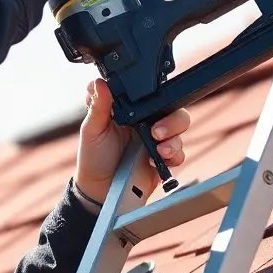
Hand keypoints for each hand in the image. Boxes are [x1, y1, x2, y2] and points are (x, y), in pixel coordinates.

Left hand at [74, 79, 189, 204]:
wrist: (99, 189)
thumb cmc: (94, 156)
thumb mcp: (92, 129)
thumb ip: (97, 106)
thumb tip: (99, 83)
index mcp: (132, 111)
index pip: (153, 95)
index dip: (158, 96)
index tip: (150, 106)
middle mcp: (148, 122)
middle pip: (174, 110)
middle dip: (172, 120)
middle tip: (156, 131)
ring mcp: (158, 141)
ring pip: (180, 129)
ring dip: (174, 138)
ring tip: (159, 149)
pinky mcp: (163, 159)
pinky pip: (179, 153)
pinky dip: (174, 156)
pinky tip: (158, 160)